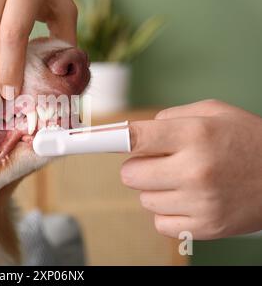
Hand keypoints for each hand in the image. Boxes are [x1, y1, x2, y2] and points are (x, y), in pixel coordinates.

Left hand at [121, 100, 261, 239]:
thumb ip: (169, 117)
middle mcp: (195, 170)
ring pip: (144, 199)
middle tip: (160, 161)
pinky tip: (188, 199)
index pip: (135, 138)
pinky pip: (160, 222)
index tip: (94, 141)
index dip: (110, 140)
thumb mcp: (213, 112)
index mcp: (196, 135)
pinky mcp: (205, 228)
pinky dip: (168, 211)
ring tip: (184, 179)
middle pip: (130, 174)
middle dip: (139, 166)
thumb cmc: (248, 140)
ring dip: (156, 189)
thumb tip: (133, 131)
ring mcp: (200, 203)